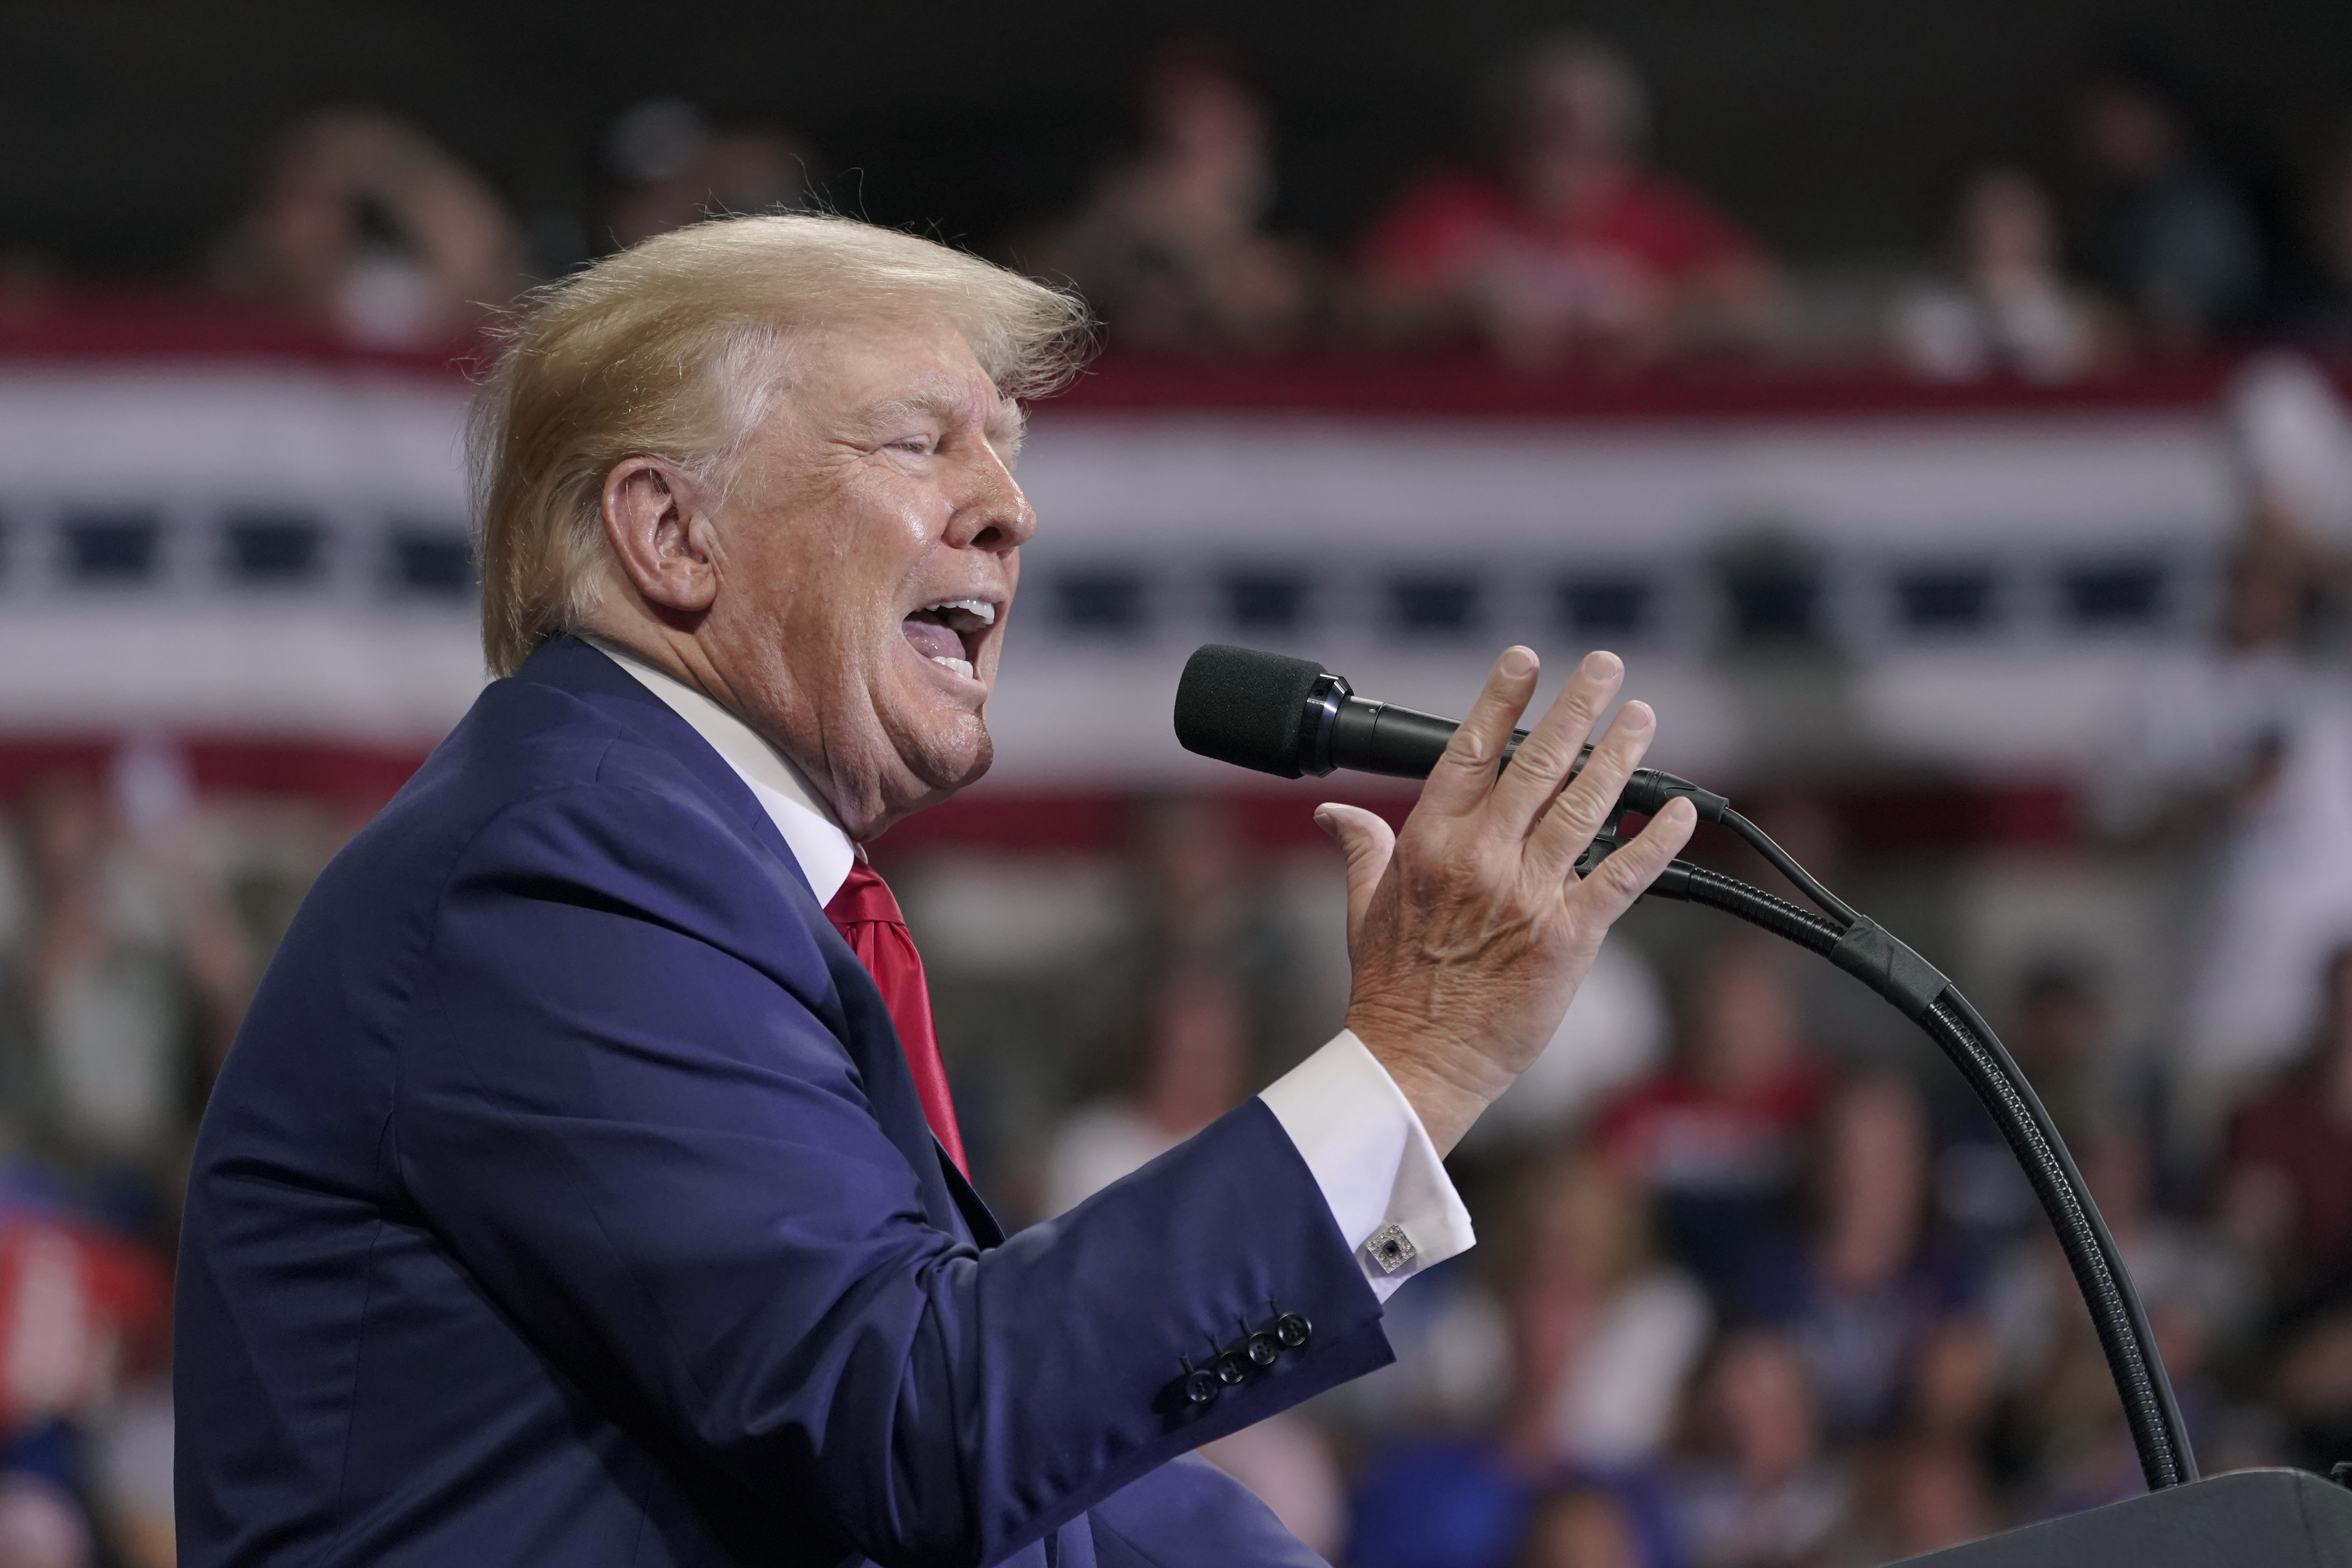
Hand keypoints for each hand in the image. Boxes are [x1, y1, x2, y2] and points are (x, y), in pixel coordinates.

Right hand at [1316, 647, 1695, 1153]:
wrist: (1417, 1062)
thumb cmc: (1392, 991)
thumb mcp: (1364, 909)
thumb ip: (1363, 849)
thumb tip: (1336, 812)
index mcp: (1429, 844)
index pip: (1471, 752)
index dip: (1502, 701)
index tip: (1526, 661)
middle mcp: (1481, 859)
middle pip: (1536, 765)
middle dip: (1576, 709)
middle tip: (1606, 666)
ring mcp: (1527, 896)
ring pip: (1583, 807)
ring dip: (1618, 756)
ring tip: (1642, 715)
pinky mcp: (1566, 937)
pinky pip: (1621, 877)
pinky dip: (1654, 840)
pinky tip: (1677, 808)